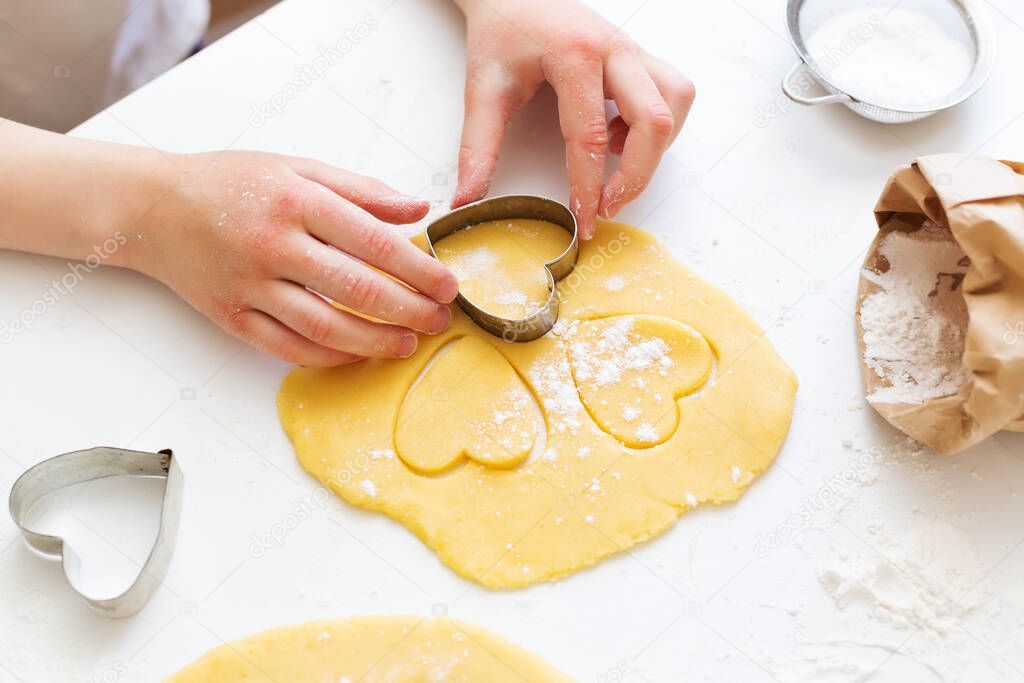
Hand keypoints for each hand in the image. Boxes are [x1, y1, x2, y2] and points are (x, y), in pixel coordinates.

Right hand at [130, 151, 457, 365]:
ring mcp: (250, 287)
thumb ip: (361, 190)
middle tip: (438, 319)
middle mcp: (274, 246)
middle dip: (408, 310)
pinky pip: (289, 348)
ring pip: (326, 329)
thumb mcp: (297, 168)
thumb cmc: (232, 183)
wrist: (153, 207)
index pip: (374, 242)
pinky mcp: (232, 318)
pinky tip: (359, 353)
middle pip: (357, 290)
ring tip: (407, 344)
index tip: (446, 285)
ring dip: (375, 342)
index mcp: (296, 202)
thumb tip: (418, 209)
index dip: (418, 269)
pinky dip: (330, 357)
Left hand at [453, 0, 694, 238]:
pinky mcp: (640, 56)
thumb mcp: (484, 88)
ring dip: (654, 146)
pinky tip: (618, 133)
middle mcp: (615, 48)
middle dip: (637, 174)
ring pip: (676, 104)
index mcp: (575, 54)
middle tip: (607, 205)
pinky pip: (673, 93)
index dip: (588, 187)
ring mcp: (634, 49)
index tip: (585, 221)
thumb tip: (468, 198)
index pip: (590, 135)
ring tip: (614, 160)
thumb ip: (477, 147)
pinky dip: (656, 124)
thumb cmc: (502, 32)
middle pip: (654, 121)